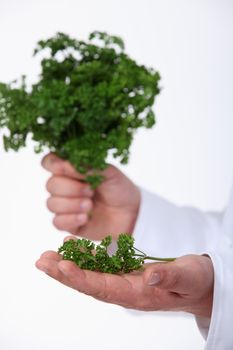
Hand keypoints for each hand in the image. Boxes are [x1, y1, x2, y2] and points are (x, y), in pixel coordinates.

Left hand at [36, 249, 213, 317]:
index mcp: (138, 294)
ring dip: (68, 264)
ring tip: (47, 254)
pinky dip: (84, 256)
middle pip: (89, 283)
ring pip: (90, 274)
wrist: (200, 283)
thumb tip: (149, 276)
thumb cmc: (196, 281)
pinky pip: (100, 265)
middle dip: (64, 273)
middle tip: (42, 261)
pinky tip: (71, 246)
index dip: (81, 279)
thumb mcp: (189, 277)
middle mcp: (126, 289)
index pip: (104, 288)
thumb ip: (170, 277)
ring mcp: (124, 280)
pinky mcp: (125, 271)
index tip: (62, 267)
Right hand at [42, 153, 139, 239]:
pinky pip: (57, 222)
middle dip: (70, 188)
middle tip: (90, 190)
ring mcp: (65, 205)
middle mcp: (65, 186)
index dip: (53, 164)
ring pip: (51, 204)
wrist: (132, 213)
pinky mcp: (68, 224)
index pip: (50, 162)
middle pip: (50, 185)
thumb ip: (89, 167)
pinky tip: (86, 218)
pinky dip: (71, 219)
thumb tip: (66, 163)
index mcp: (72, 169)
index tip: (64, 168)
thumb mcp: (109, 173)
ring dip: (71, 204)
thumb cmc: (119, 189)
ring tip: (90, 205)